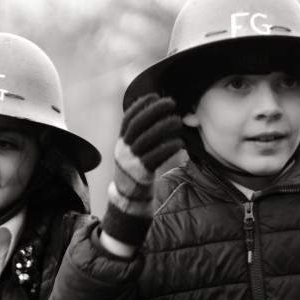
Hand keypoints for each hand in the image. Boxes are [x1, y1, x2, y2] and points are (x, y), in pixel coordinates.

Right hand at [101, 93, 181, 252]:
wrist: (128, 204)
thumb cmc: (136, 176)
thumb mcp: (133, 155)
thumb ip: (142, 139)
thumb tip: (158, 117)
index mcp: (121, 144)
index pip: (128, 120)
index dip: (141, 106)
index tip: (154, 95)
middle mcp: (123, 152)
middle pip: (137, 126)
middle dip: (153, 111)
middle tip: (170, 102)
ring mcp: (130, 164)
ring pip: (146, 140)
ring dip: (163, 127)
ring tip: (177, 120)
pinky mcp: (141, 175)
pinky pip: (155, 157)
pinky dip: (167, 147)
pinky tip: (178, 142)